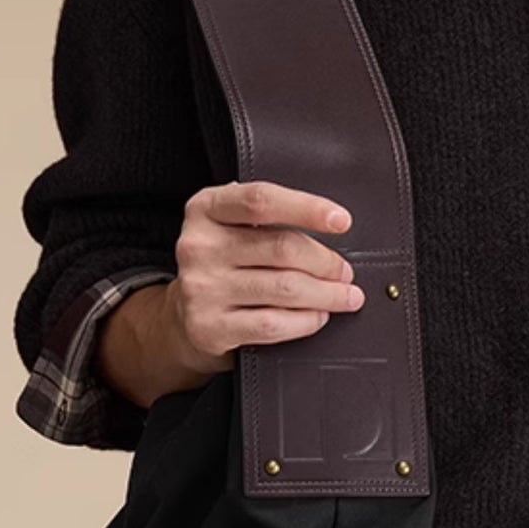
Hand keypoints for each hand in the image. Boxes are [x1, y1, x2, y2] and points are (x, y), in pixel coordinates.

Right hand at [165, 178, 362, 372]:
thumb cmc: (223, 263)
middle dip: (327, 262)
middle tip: (345, 272)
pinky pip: (273, 324)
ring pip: (285, 288)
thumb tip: (332, 223)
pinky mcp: (210, 327)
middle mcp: (199, 246)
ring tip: (344, 296)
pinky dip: (306, 321)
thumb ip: (269, 215)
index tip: (342, 220)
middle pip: (282, 248)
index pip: (261, 201)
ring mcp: (202, 288)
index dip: (307, 208)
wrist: (183, 316)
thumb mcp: (233, 226)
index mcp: (206, 209)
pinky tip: (318, 316)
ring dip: (326, 294)